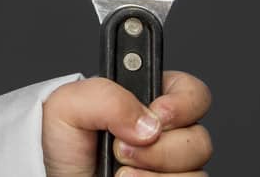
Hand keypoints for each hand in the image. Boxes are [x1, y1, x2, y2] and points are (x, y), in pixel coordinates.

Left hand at [41, 70, 212, 176]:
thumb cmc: (59, 144)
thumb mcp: (66, 106)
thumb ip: (106, 97)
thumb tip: (148, 122)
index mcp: (145, 99)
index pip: (192, 91)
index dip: (184, 103)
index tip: (158, 114)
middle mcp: (164, 133)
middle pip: (200, 139)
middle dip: (161, 150)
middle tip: (121, 150)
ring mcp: (169, 165)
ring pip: (197, 172)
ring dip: (154, 175)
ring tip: (120, 172)